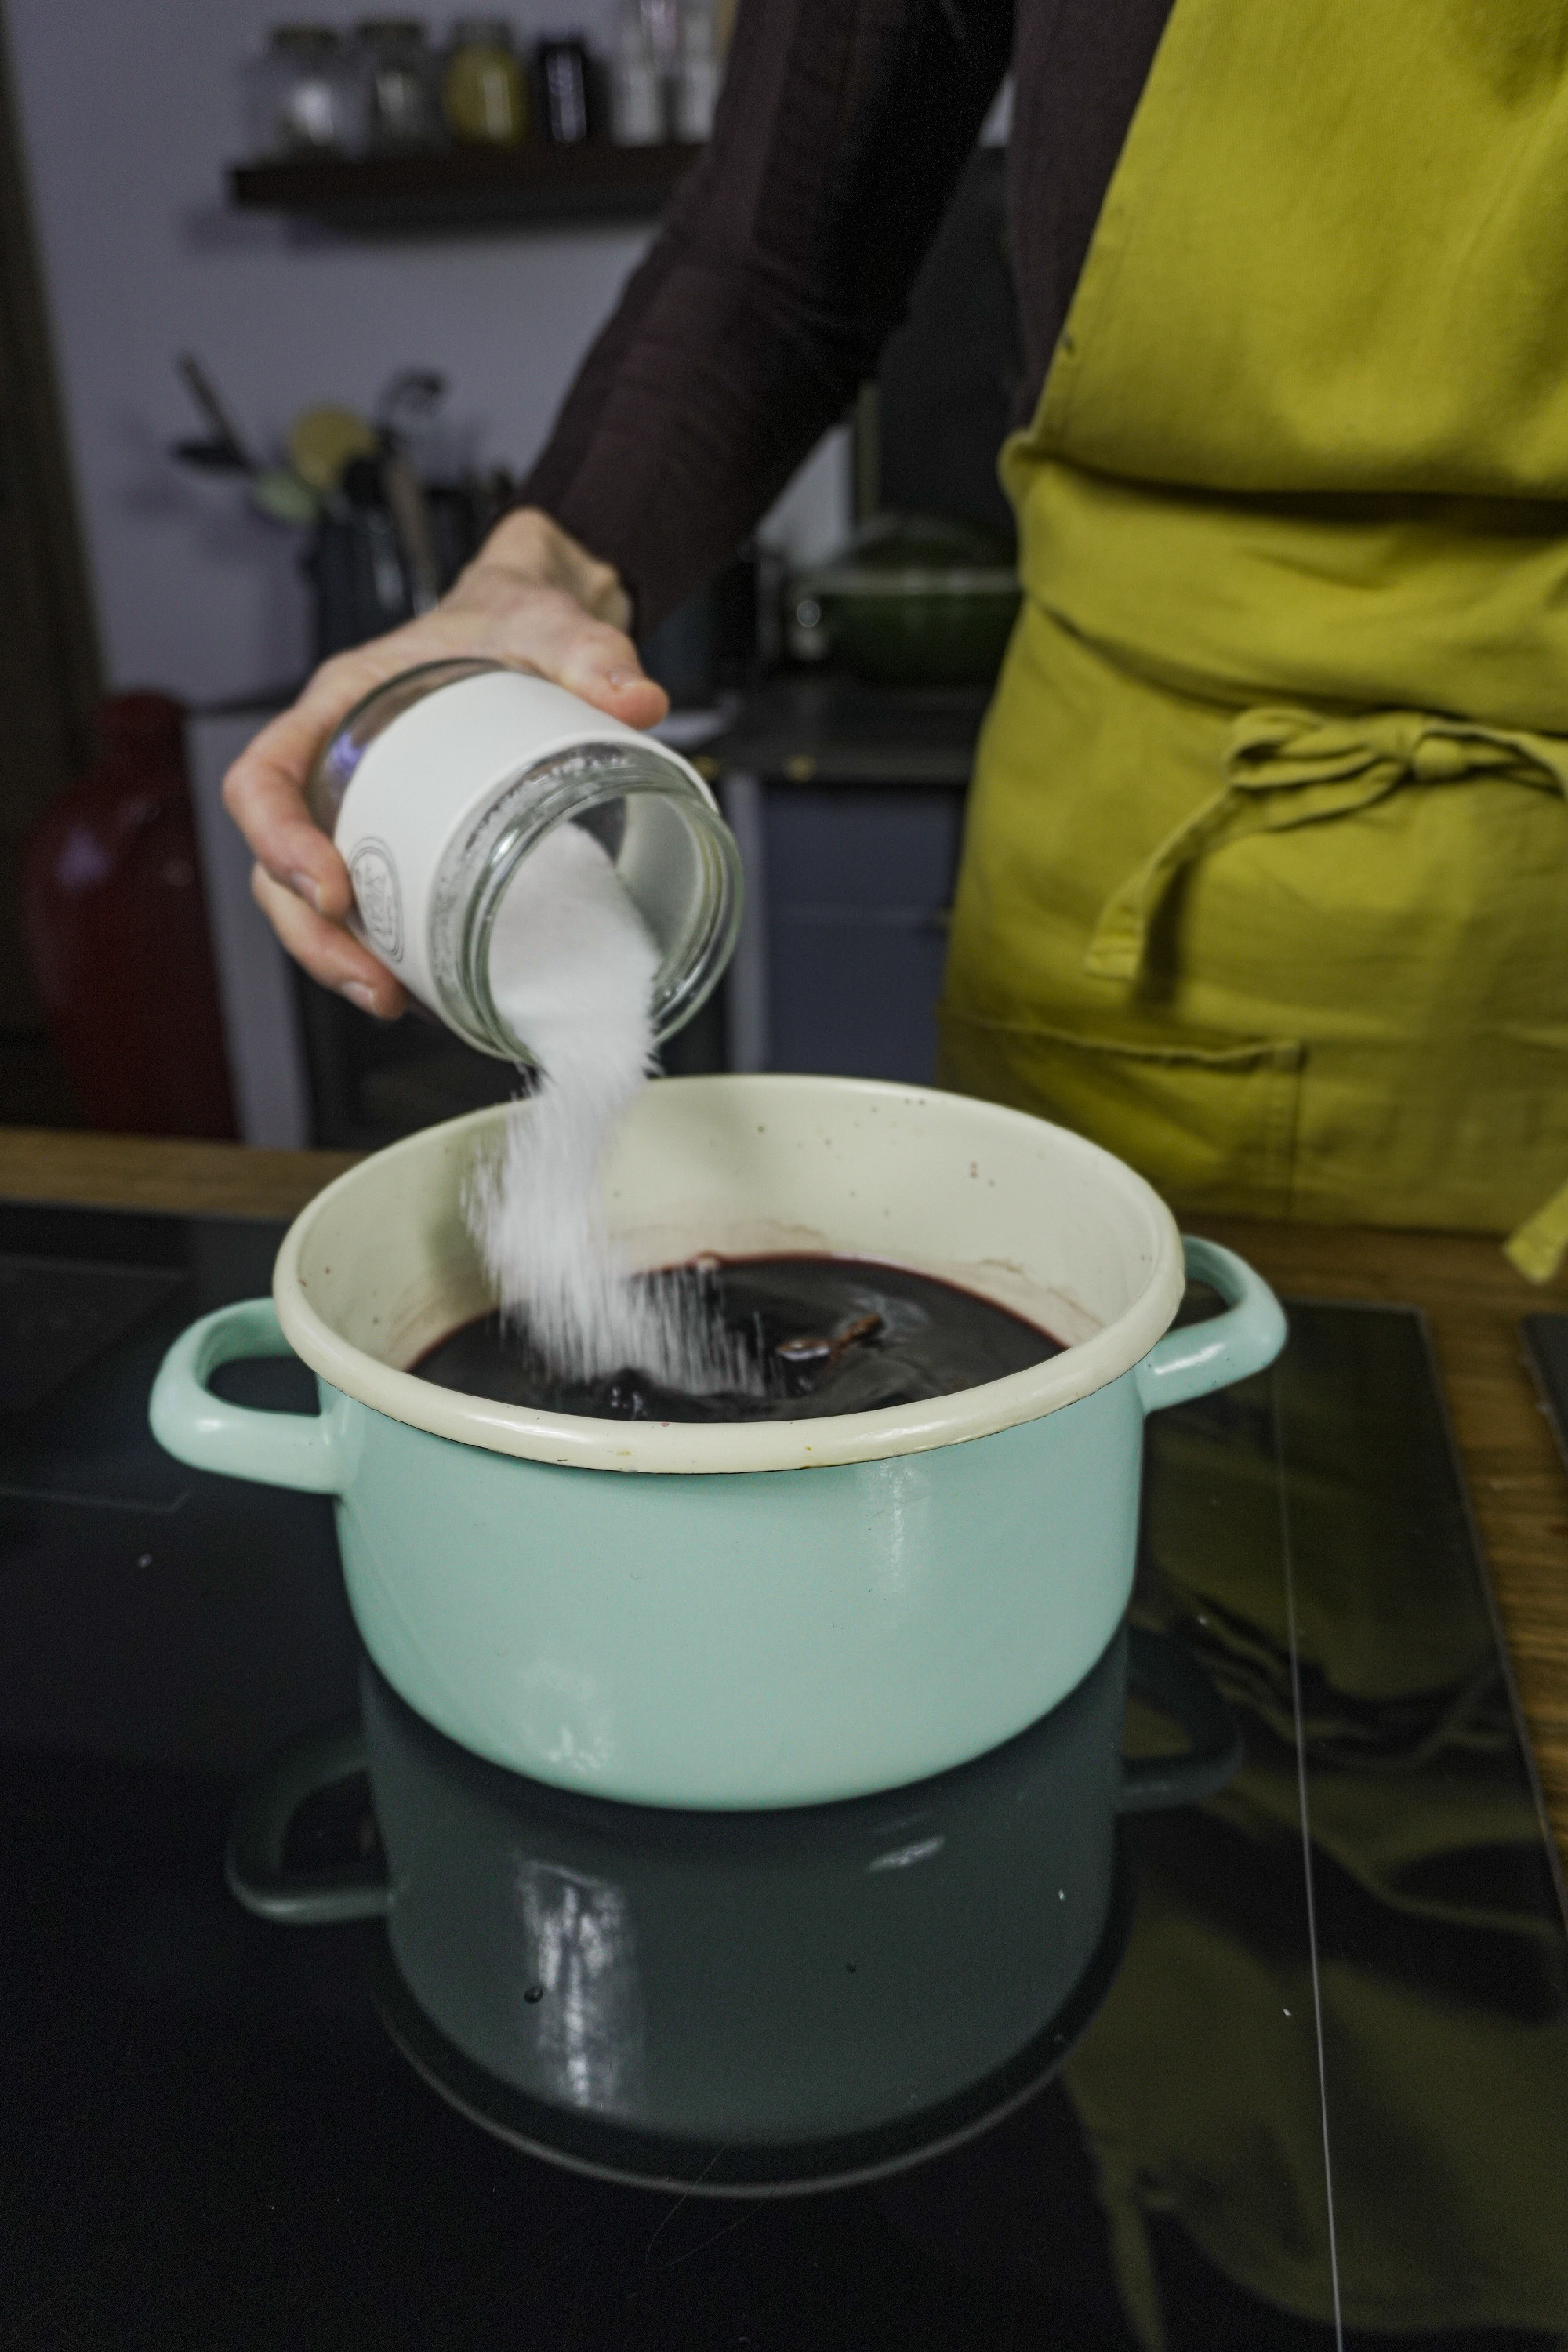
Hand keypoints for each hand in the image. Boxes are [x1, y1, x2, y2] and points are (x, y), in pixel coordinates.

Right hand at [223, 508, 668, 1016]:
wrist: (536, 629)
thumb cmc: (513, 617)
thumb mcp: (549, 623)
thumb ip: (591, 651)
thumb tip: (639, 701)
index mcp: (340, 705)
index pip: (264, 777)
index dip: (277, 839)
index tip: (330, 891)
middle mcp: (338, 766)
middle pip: (277, 868)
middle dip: (314, 938)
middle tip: (373, 985)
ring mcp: (366, 814)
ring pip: (317, 904)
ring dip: (343, 963)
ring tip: (395, 1002)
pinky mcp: (407, 847)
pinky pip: (377, 909)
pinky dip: (391, 956)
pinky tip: (428, 992)